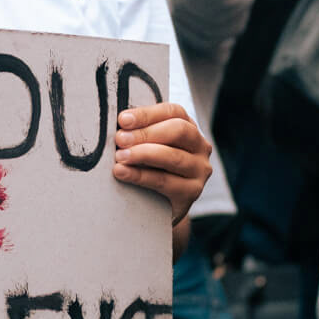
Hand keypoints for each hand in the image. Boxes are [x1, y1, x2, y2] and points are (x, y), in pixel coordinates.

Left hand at [113, 103, 211, 226]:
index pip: (173, 112)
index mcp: (189, 127)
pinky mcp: (192, 192)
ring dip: (142, 154)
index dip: (147, 114)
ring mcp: (199, 170)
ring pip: (172, 157)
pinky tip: (123, 172)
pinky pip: (165, 181)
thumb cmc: (150, 167)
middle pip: (178, 131)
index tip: (123, 120)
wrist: (158, 206)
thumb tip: (119, 125)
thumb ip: (139, 132)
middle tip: (120, 139)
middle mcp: (200, 147)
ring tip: (120, 156)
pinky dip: (140, 176)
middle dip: (145, 133)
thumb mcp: (148, 145)